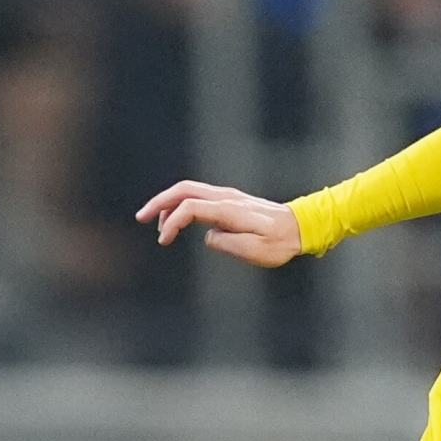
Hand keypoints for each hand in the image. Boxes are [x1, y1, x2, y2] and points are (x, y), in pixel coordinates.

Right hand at [136, 181, 301, 267]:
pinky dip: (182, 205)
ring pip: (189, 191)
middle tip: (141, 217)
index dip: (172, 222)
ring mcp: (227, 196)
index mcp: (230, 209)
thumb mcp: (256, 250)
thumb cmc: (280, 243)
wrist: (299, 228)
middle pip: (183, 190)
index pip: (190, 208)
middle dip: (159, 202)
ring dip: (168, 204)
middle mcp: (226, 198)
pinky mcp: (229, 201)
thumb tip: (209, 237)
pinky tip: (178, 222)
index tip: (163, 240)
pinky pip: (199, 197)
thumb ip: (229, 243)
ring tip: (158, 226)